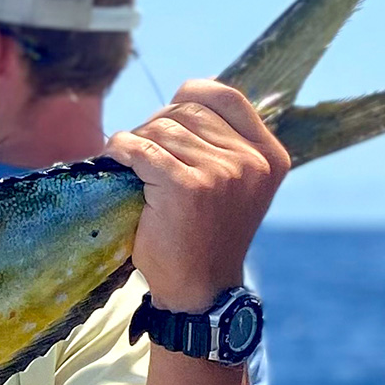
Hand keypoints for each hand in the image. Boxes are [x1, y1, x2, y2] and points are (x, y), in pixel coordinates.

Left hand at [105, 80, 289, 311]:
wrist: (198, 288)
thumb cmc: (204, 234)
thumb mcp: (233, 183)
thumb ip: (222, 142)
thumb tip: (181, 97)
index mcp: (269, 156)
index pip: (225, 96)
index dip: (188, 97)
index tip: (168, 117)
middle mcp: (250, 161)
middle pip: (186, 111)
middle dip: (155, 126)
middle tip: (142, 156)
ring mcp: (221, 173)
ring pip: (160, 128)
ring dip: (136, 142)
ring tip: (133, 168)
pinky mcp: (186, 187)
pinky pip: (140, 149)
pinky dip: (120, 150)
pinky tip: (115, 162)